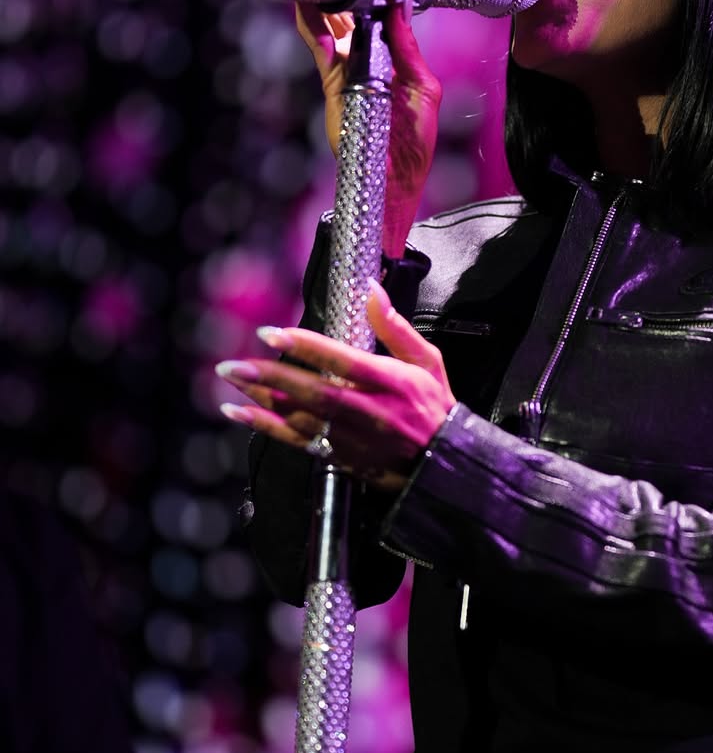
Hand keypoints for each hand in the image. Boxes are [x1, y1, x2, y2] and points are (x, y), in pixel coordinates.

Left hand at [216, 279, 454, 492]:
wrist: (441, 463)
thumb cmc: (432, 404)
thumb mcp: (426, 360)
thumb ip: (395, 327)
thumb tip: (370, 290)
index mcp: (391, 381)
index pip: (343, 361)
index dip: (306, 347)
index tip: (272, 333)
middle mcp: (369, 410)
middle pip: (314, 391)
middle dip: (271, 376)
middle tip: (233, 363)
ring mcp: (352, 436)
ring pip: (300, 417)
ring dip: (262, 398)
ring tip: (231, 379)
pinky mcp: (340, 455)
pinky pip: (297, 440)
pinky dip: (266, 427)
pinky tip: (240, 413)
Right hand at [295, 0, 442, 255]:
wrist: (392, 179)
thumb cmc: (415, 141)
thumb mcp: (423, 89)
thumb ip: (406, 46)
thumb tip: (399, 1)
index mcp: (397, 52)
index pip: (390, 4)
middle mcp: (369, 53)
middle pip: (353, 2)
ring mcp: (346, 64)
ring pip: (329, 15)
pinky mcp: (330, 78)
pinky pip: (314, 40)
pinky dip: (307, 16)